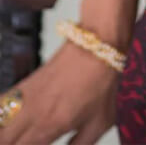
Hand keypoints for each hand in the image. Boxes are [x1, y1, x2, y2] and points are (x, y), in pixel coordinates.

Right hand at [0, 41, 117, 144]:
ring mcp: (24, 98)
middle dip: (11, 144)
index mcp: (49, 126)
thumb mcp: (98, 123)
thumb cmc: (102, 84)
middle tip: (25, 142)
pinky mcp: (23, 86)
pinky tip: (9, 125)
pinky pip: (1, 104)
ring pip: (0, 125)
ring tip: (16, 137)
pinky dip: (2, 118)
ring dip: (5, 135)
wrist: (97, 46)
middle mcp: (31, 113)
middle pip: (4, 140)